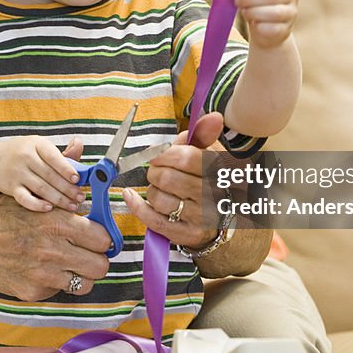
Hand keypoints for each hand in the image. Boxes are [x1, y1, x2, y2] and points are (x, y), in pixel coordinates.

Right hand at [0, 136, 85, 211]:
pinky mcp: (10, 187)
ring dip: (58, 199)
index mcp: (37, 144)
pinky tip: (49, 208)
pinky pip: (24, 198)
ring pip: (40, 188)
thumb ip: (63, 152)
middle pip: (49, 175)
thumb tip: (79, 143)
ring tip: (72, 205)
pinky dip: (37, 204)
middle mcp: (25, 156)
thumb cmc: (26, 154)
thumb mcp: (42, 148)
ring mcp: (17, 172)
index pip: (53, 157)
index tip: (78, 180)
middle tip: (80, 197)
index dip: (66, 169)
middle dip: (67, 188)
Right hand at [0, 194, 111, 298]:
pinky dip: (58, 283)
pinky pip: (61, 291)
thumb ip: (64, 187)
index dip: (104, 239)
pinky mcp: (33, 291)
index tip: (101, 239)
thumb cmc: (2, 217)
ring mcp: (43, 274)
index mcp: (57, 222)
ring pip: (86, 283)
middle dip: (98, 260)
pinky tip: (47, 270)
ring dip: (81, 275)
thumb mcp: (33, 196)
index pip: (103, 238)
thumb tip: (89, 164)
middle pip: (101, 265)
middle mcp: (52, 249)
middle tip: (90, 255)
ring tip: (72, 265)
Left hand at [121, 111, 223, 247]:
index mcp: (219, 171)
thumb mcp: (209, 154)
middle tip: (157, 171)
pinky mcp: (187, 235)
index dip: (163, 154)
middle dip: (154, 171)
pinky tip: (131, 197)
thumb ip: (203, 135)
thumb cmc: (209, 180)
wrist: (221, 216)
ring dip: (151, 190)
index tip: (155, 154)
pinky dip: (137, 206)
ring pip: (158, 198)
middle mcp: (213, 196)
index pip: (185, 158)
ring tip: (160, 188)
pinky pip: (153, 220)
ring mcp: (201, 218)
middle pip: (167, 178)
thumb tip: (213, 117)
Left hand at [235, 0, 298, 49]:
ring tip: (244, 12)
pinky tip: (254, 24)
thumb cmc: (258, 5)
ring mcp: (291, 13)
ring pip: (274, 12)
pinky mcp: (287, 29)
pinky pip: (273, 29)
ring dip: (254, 12)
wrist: (267, 29)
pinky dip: (260, 27)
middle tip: (237, 2)